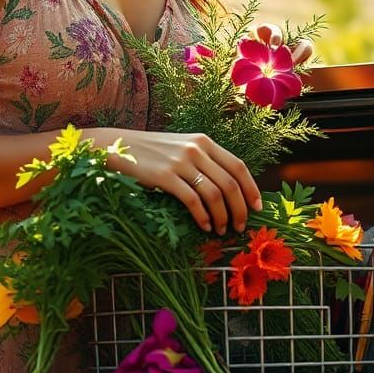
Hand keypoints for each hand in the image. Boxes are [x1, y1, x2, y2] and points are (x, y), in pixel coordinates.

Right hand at [101, 129, 262, 234]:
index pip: (238, 166)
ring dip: (222, 217)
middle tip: (241, 226)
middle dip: (240, 209)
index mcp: (203, 141)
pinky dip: (203, 217)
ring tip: (221, 231)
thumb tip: (227, 190)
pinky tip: (204, 226)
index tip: (257, 208)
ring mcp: (180, 162)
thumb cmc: (150, 152)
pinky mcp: (164, 177)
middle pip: (230, 183)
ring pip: (215, 194)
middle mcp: (195, 149)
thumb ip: (202, 161)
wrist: (116, 146)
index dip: (252, 189)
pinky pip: (192, 201)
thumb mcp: (180, 148)